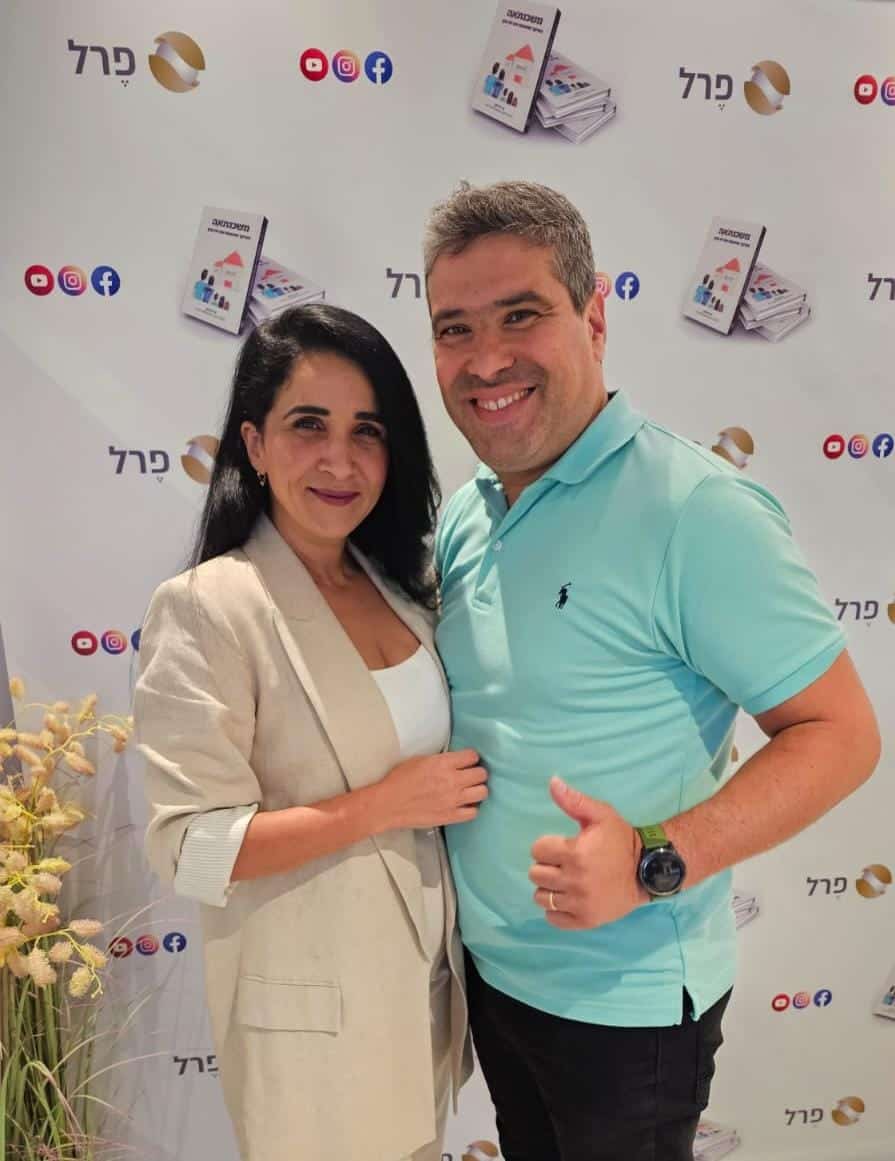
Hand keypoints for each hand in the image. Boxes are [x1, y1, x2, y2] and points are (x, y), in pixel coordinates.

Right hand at [370, 749, 487, 831]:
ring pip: (482, 792)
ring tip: (469, 790)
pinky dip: (471, 808)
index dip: (471, 758)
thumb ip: (441, 760)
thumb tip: (455, 762)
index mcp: (443, 763)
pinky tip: (464, 805)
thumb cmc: (400, 779)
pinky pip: (474, 812)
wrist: (389, 804)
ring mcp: (453, 800)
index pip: (472, 756)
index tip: (467, 762)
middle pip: (481, 774)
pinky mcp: (451, 816)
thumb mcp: (420, 760)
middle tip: (470, 776)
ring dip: (478, 789)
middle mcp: (452, 780)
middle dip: (477, 773)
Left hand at [529, 776, 646, 929]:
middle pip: (536, 875)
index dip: (547, 846)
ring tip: (564, 882)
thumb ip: (574, 801)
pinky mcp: (585, 920)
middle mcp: (574, 880)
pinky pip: (553, 918)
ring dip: (549, 889)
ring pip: (541, 898)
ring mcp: (579, 903)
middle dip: (546, 867)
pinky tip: (567, 898)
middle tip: (563, 864)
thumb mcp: (601, 815)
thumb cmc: (621, 840)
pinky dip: (556, 910)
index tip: (561, 847)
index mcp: (575, 853)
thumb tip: (552, 782)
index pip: (537, 850)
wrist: (645, 871)